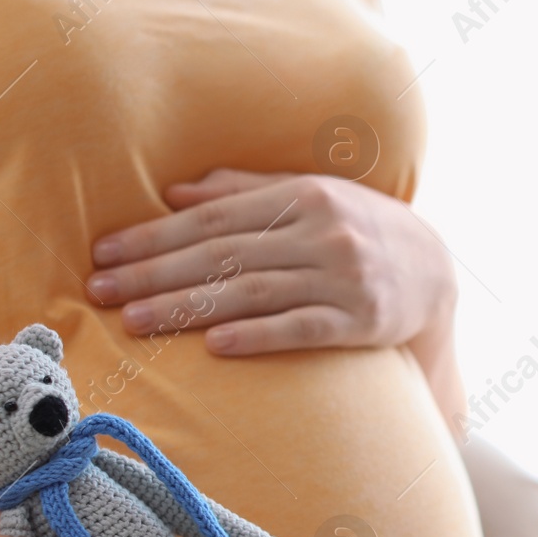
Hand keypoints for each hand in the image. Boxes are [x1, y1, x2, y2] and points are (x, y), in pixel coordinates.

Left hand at [87, 170, 456, 355]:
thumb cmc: (360, 228)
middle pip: (223, 255)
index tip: (104, 253)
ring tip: (135, 323)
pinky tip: (214, 345)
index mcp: (304, 194)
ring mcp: (345, 278)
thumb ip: (246, 191)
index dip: (155, 236)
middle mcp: (324, 232)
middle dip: (155, 273)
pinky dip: (257, 336)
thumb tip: (175, 193)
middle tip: (101, 291)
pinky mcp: (362, 320)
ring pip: (252, 293)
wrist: (436, 272)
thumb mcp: (312, 196)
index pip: (213, 218)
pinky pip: (302, 329)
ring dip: (188, 309)